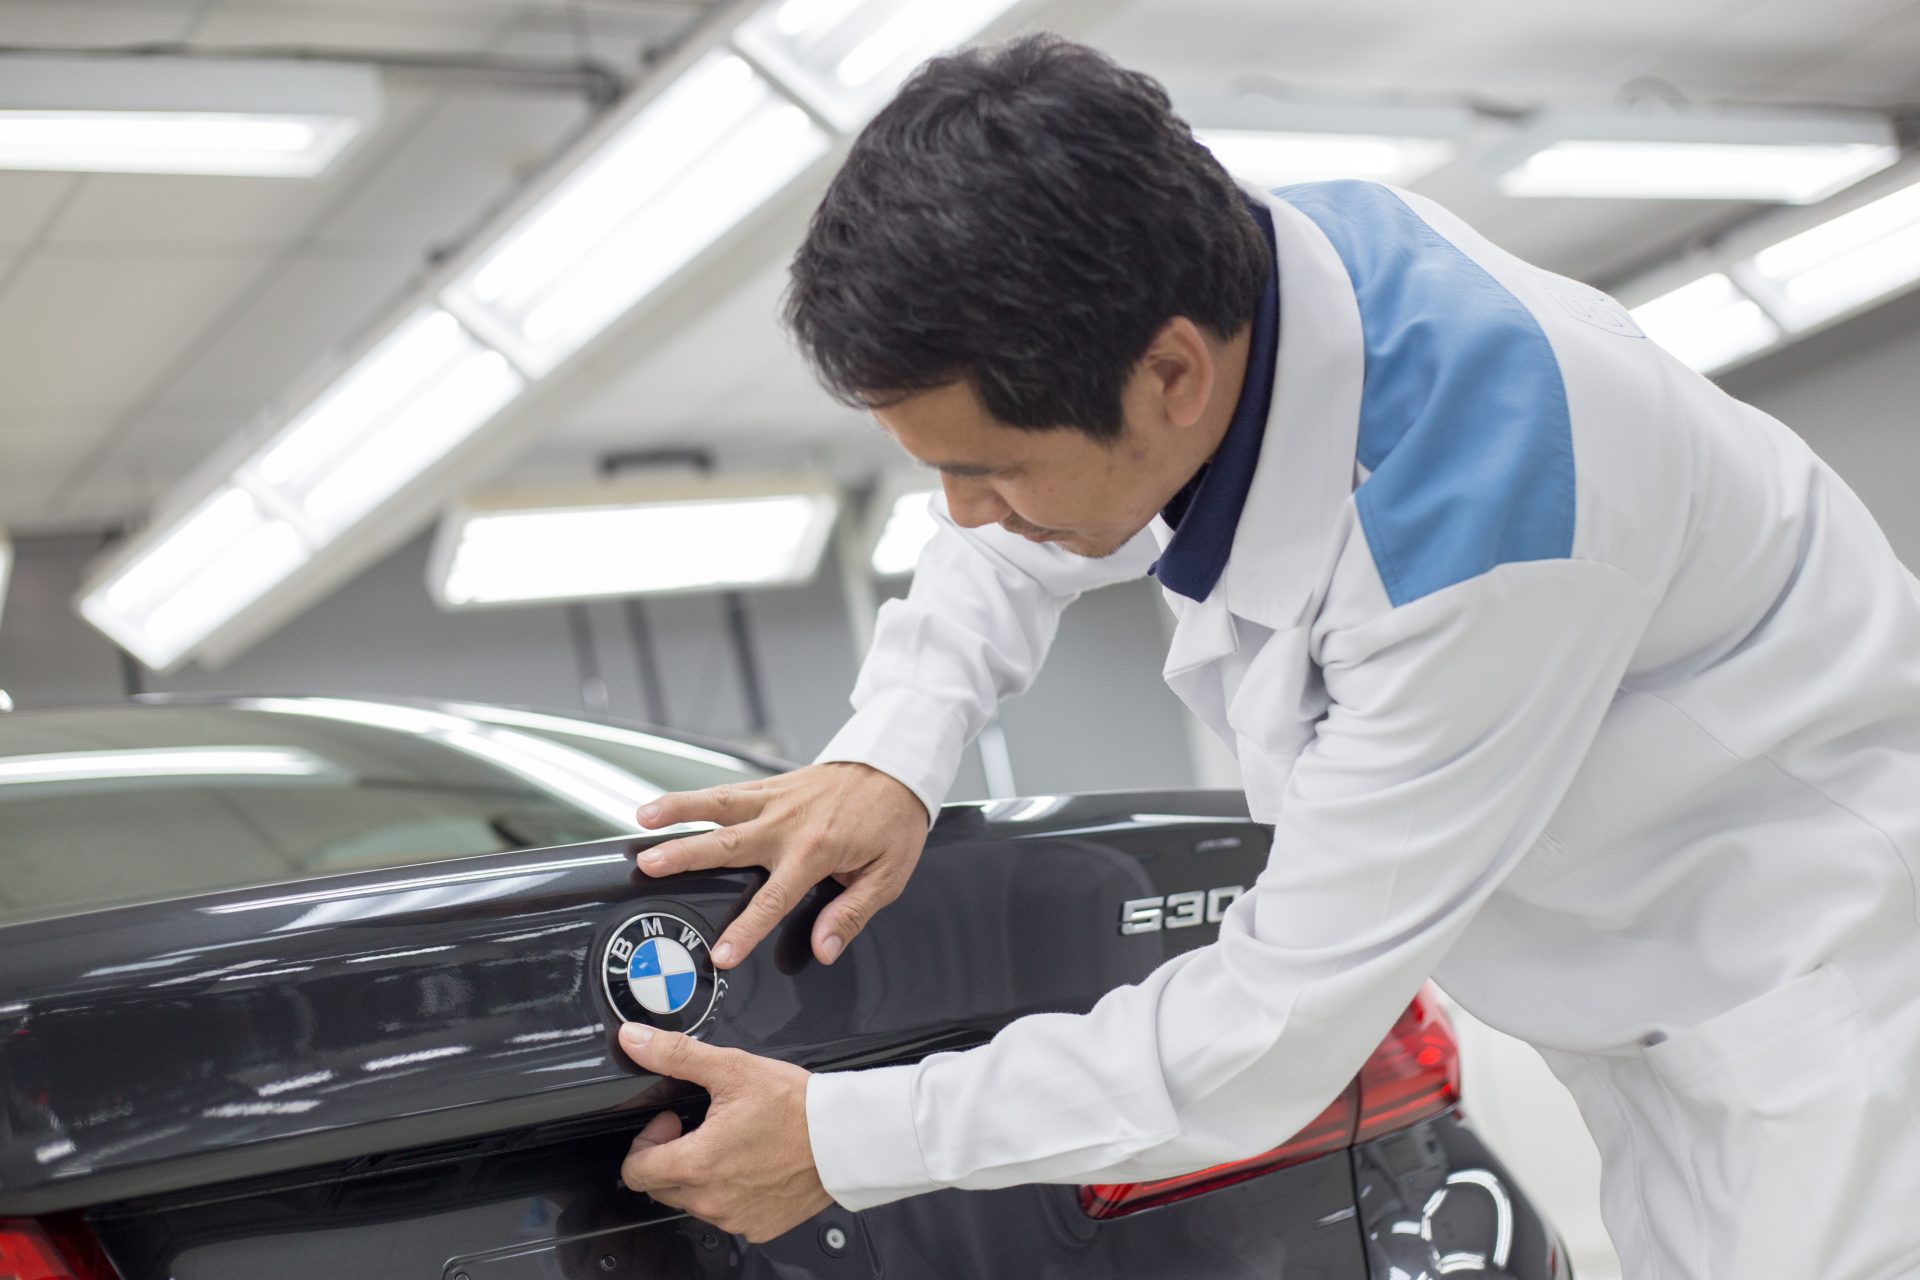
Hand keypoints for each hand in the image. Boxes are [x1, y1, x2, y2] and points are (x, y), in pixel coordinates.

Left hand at [617, 1024, 831, 1241]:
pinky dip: (731, 1193)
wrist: (845, 1137)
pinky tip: (753, 1165)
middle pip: (660, 1186)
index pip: (634, 1170)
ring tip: (732, 1143)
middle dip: (670, 1155)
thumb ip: (675, 1055)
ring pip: (692, 1201)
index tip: (673, 1119)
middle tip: (702, 1127)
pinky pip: (727, 1214)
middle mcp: (711, 1200)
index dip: (646, 1139)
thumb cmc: (796, 1106)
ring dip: (700, 1175)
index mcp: (697, 1164)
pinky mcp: (758, 1227)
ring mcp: (734, 1218)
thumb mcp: (732, 1068)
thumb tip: (635, 1041)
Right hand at [634, 762, 927, 968]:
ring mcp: (776, 800)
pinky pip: (729, 790)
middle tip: (651, 866)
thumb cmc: (894, 821)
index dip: (745, 930)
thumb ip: (851, 914)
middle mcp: (787, 824)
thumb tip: (823, 949)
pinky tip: (667, 803)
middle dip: (686, 856)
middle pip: (727, 844)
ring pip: (718, 805)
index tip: (721, 954)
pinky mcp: (772, 786)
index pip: (772, 900)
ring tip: (642, 819)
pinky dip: (696, 795)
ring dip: (678, 810)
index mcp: (816, 852)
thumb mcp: (888, 876)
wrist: (897, 766)